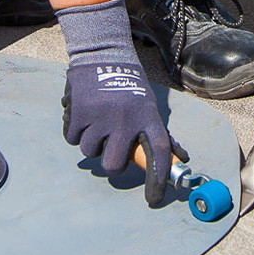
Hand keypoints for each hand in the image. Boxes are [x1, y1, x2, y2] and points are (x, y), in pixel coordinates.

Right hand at [63, 59, 185, 207]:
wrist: (104, 55)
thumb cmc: (130, 85)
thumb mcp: (149, 106)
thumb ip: (161, 135)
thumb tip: (181, 159)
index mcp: (148, 117)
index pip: (158, 153)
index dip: (157, 179)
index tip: (154, 200)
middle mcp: (126, 119)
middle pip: (114, 165)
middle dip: (110, 161)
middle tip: (111, 146)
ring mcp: (100, 116)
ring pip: (90, 152)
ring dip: (91, 142)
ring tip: (97, 122)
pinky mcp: (79, 112)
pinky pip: (71, 139)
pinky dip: (75, 130)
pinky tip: (83, 114)